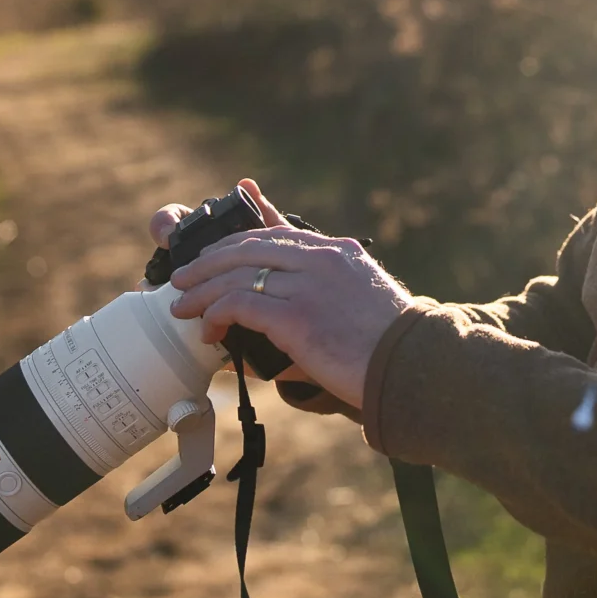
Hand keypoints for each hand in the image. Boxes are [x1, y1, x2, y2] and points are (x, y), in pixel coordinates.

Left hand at [164, 182, 410, 410]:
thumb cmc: (391, 344)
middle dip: (208, 261)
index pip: (277, 232)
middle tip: (184, 276)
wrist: (413, 364)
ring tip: (183, 307)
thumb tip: (289, 314)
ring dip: (203, 291)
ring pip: (237, 276)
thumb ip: (328, 295)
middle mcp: (321, 260)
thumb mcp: (364, 301)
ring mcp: (309, 286)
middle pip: (248, 247)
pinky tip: (209, 331)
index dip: (238, 236)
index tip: (213, 244)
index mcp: (338, 252)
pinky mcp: (297, 317)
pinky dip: (216, 315)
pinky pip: (240, 305)